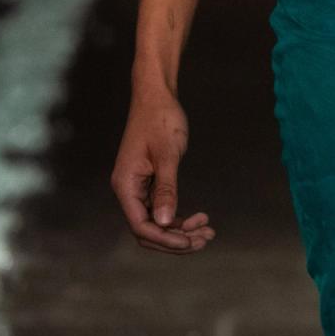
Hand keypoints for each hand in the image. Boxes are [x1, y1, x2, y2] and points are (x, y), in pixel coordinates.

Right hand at [111, 88, 216, 253]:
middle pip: (149, 230)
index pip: (142, 226)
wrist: (157, 95)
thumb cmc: (160, 119)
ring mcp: (138, 187)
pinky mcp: (149, 182)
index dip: (166, 238)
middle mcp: (128, 190)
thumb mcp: (167, 154)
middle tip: (206, 237)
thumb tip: (163, 222)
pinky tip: (199, 219)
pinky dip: (178, 217)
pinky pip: (161, 209)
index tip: (191, 240)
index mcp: (126, 185)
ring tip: (208, 232)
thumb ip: (166, 188)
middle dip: (176, 239)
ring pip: (156, 222)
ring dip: (180, 231)